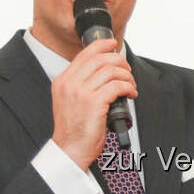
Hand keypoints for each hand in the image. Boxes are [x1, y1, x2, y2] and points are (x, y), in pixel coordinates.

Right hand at [50, 38, 137, 170]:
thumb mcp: (70, 101)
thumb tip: (103, 72)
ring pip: (111, 71)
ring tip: (130, 85)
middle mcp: (70, 84)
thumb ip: (81, 85)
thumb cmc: (73, 129)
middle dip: (119, 61)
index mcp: (63, 81)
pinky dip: (128, 87)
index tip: (113, 44)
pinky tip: (131, 94)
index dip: (101, 46)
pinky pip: (117, 86)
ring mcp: (81, 93)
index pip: (84, 55)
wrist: (69, 149)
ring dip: (126, 76)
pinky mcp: (94, 103)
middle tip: (127, 71)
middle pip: (100, 59)